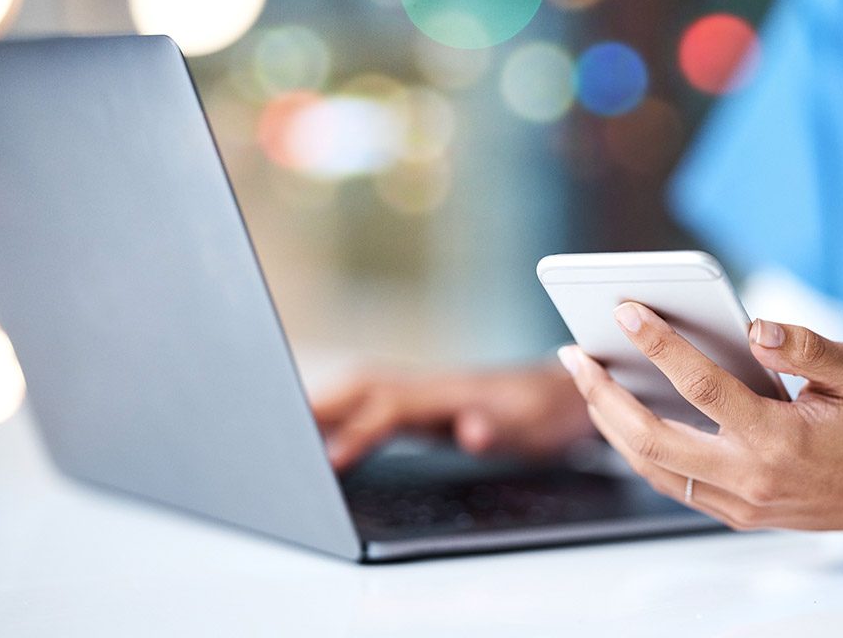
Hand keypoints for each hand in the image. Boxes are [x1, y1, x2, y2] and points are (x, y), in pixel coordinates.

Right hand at [311, 362, 594, 471]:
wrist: (566, 390)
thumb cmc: (546, 413)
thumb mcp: (531, 429)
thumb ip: (499, 430)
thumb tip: (471, 432)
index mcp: (450, 392)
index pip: (390, 409)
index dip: (356, 431)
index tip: (325, 456)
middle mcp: (431, 385)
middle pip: (363, 386)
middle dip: (319, 406)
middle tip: (275, 431)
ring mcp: (426, 389)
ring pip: (364, 387)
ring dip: (325, 402)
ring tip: (286, 428)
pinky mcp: (424, 399)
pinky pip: (373, 397)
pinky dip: (342, 408)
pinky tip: (327, 429)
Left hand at [558, 303, 842, 540]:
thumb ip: (804, 346)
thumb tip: (754, 327)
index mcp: (779, 440)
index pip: (702, 387)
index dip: (660, 344)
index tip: (626, 311)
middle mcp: (752, 478)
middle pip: (652, 439)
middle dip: (604, 395)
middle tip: (575, 354)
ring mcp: (741, 503)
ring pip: (653, 468)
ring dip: (611, 425)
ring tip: (587, 381)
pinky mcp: (737, 513)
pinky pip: (673, 482)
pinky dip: (640, 450)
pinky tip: (624, 417)